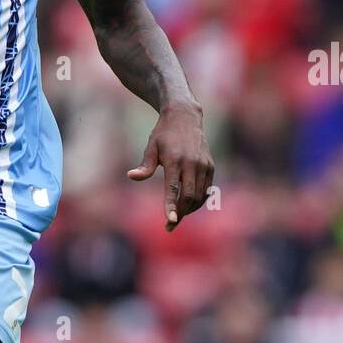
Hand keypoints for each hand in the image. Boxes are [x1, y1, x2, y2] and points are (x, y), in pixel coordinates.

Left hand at [127, 103, 213, 231]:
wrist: (185, 117)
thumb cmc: (163, 134)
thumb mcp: (151, 147)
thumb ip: (144, 165)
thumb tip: (131, 176)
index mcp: (175, 160)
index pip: (173, 189)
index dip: (172, 207)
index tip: (170, 222)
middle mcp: (192, 164)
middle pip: (189, 197)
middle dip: (180, 214)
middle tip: (170, 226)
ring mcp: (204, 165)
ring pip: (199, 196)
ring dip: (189, 209)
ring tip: (177, 216)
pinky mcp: (210, 166)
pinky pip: (206, 189)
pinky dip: (198, 200)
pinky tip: (189, 205)